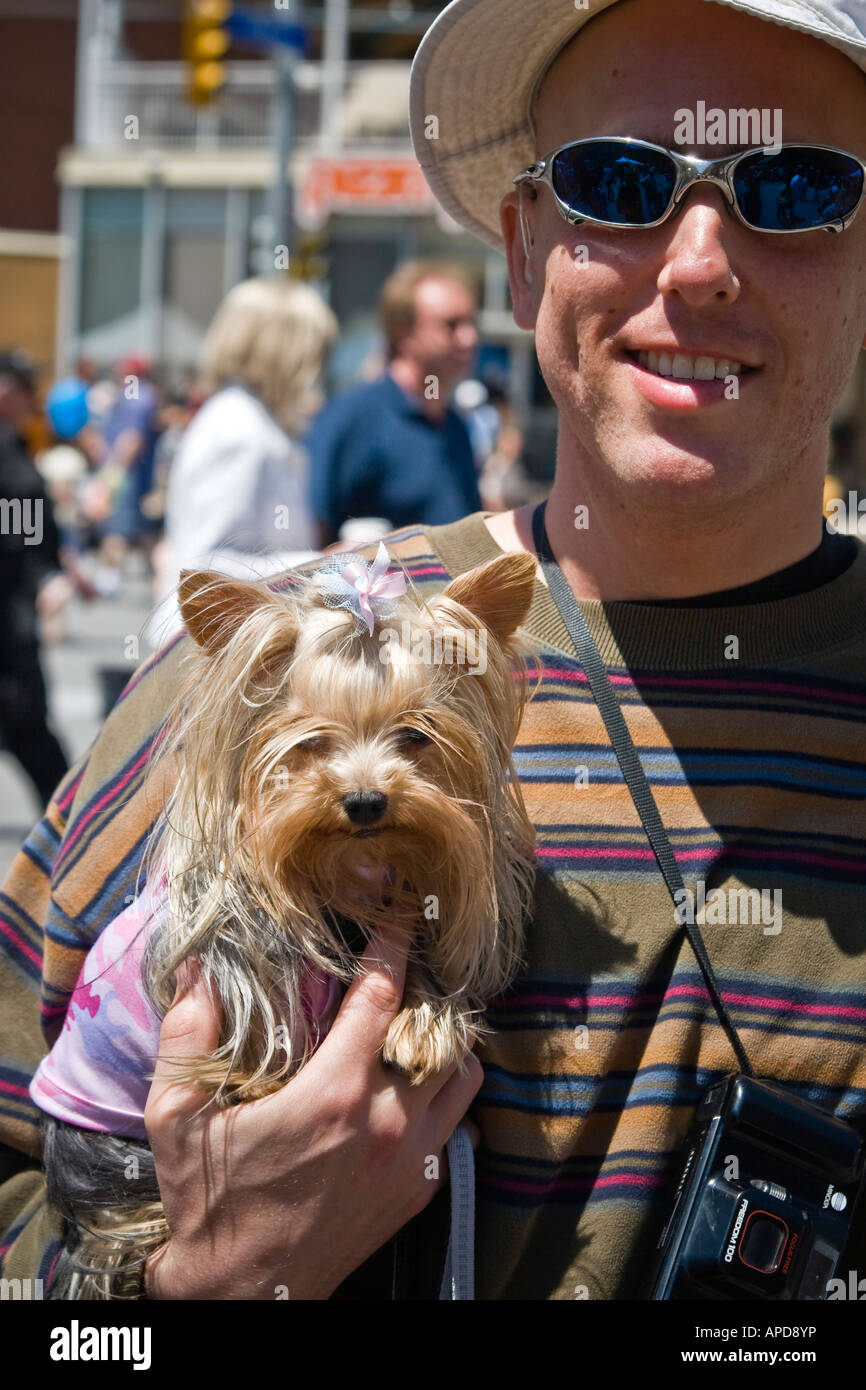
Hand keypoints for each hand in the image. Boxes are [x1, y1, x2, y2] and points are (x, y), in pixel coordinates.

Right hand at [143, 925, 482, 1299]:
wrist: (244, 1293)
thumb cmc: (210, 1203)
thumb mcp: (178, 1116)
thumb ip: (188, 1035)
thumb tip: (199, 970)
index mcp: (334, 1093)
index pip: (384, 993)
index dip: (395, 943)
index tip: (401, 912)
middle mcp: (388, 1122)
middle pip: (441, 1028)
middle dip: (429, 988)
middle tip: (410, 964)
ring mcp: (415, 1159)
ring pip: (464, 1075)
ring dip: (446, 1041)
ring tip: (417, 1022)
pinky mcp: (423, 1190)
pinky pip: (459, 1125)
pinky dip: (447, 1095)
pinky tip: (414, 1086)